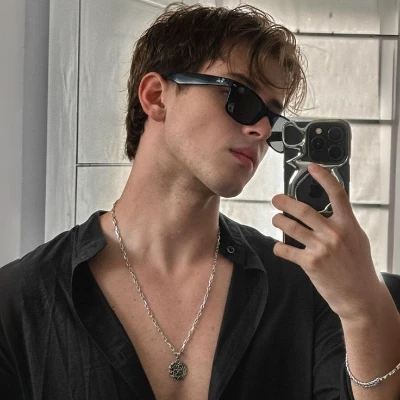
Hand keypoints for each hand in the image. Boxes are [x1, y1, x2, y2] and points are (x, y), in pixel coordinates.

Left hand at [271, 163, 380, 321]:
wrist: (360, 296)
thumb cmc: (358, 267)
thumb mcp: (356, 239)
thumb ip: (341, 223)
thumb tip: (326, 209)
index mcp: (347, 224)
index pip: (336, 193)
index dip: (324, 177)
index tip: (312, 167)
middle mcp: (333, 233)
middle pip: (302, 209)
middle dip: (283, 201)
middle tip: (276, 199)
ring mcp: (321, 248)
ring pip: (290, 226)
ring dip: (278, 220)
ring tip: (276, 219)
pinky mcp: (310, 263)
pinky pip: (286, 249)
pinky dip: (279, 247)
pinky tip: (279, 246)